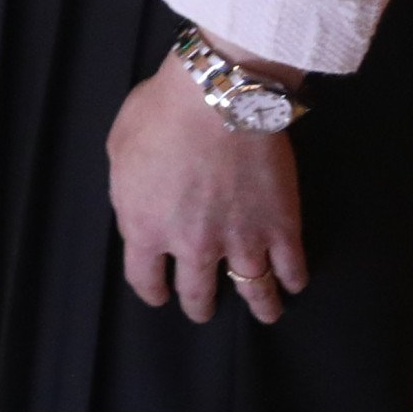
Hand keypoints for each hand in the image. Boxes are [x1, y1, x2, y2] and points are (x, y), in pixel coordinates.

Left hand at [107, 47, 306, 325]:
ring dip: (259, 306)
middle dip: (199, 305)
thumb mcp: (119, 151)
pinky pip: (291, 267)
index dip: (151, 290)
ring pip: (253, 291)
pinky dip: (293, 279)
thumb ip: (128, 193)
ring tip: (265, 313)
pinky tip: (292, 282)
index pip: (144, 279)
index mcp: (146, 227)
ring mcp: (242, 241)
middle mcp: (193, 246)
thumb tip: (140, 210)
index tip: (159, 294)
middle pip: (198, 294)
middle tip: (204, 307)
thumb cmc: (160, 114)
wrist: (218, 98)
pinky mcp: (281, 228)